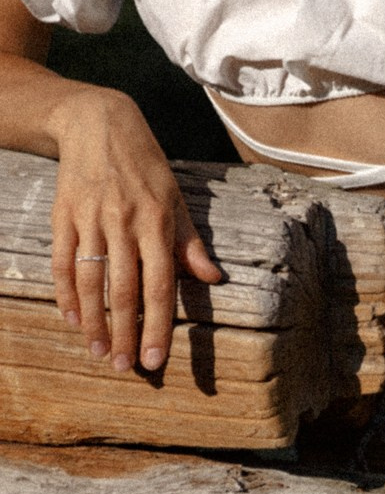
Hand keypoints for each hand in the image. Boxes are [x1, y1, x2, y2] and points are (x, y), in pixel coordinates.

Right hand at [48, 88, 223, 372]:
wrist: (99, 124)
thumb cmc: (146, 165)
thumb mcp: (176, 197)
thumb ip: (189, 242)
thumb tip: (212, 278)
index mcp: (157, 222)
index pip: (160, 285)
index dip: (158, 325)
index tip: (156, 359)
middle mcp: (123, 225)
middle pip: (124, 291)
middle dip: (126, 334)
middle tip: (126, 368)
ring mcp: (90, 222)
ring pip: (90, 283)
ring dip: (95, 323)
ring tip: (100, 353)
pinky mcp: (63, 219)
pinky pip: (62, 264)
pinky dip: (65, 295)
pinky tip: (73, 320)